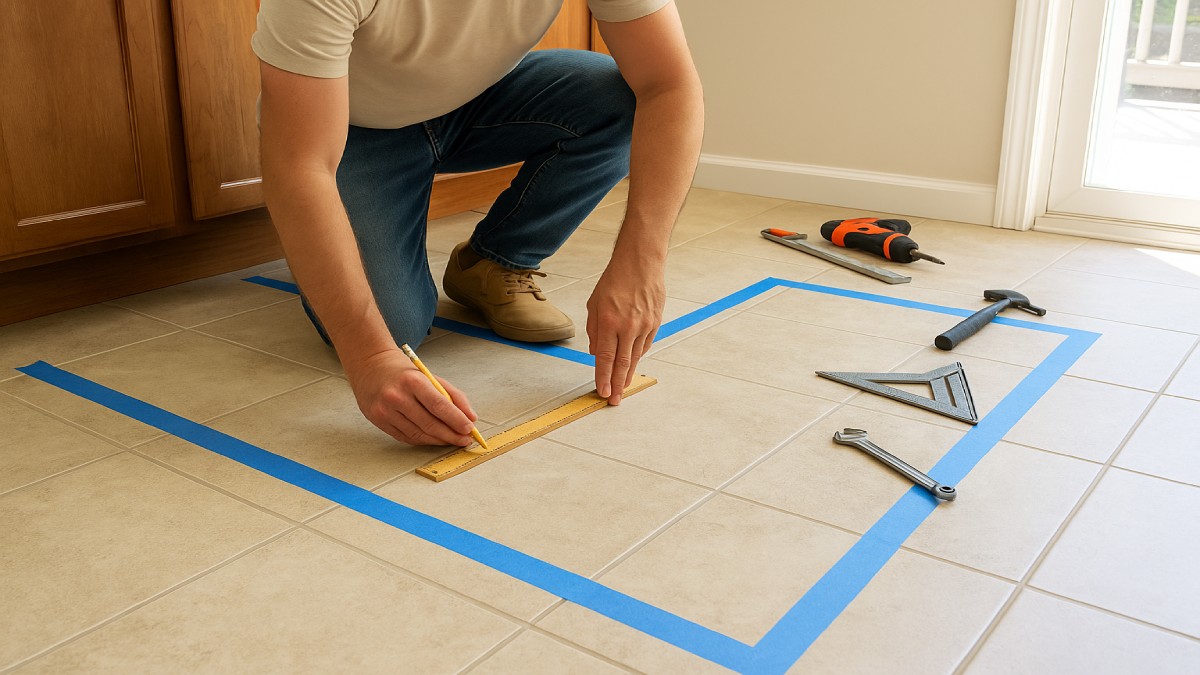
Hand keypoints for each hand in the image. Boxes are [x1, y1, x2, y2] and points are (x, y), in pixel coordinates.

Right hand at [344, 349, 478, 445]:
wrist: (370, 366)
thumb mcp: (429, 376)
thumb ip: (453, 395)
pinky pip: (406, 437)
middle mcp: (397, 397)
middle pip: (429, 424)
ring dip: (438, 440)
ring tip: (452, 440)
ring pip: (418, 434)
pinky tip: (434, 438)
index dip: (456, 420)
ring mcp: (385, 411)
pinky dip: (423, 440)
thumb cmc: (403, 372)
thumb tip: (470, 417)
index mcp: (412, 381)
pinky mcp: (378, 421)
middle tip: (464, 440)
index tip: (469, 429)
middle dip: (451, 435)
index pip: (439, 406)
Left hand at [586, 263, 664, 404]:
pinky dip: (637, 356)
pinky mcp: (655, 323)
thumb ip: (594, 331)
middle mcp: (628, 326)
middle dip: (617, 385)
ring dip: (628, 374)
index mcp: (609, 321)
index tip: (602, 392)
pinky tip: (631, 365)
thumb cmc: (614, 281)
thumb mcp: (594, 304)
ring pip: (635, 357)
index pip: (605, 357)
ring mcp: (644, 325)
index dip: (603, 378)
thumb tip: (596, 354)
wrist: (640, 263)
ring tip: (622, 388)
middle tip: (614, 400)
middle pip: (622, 363)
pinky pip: (644, 345)